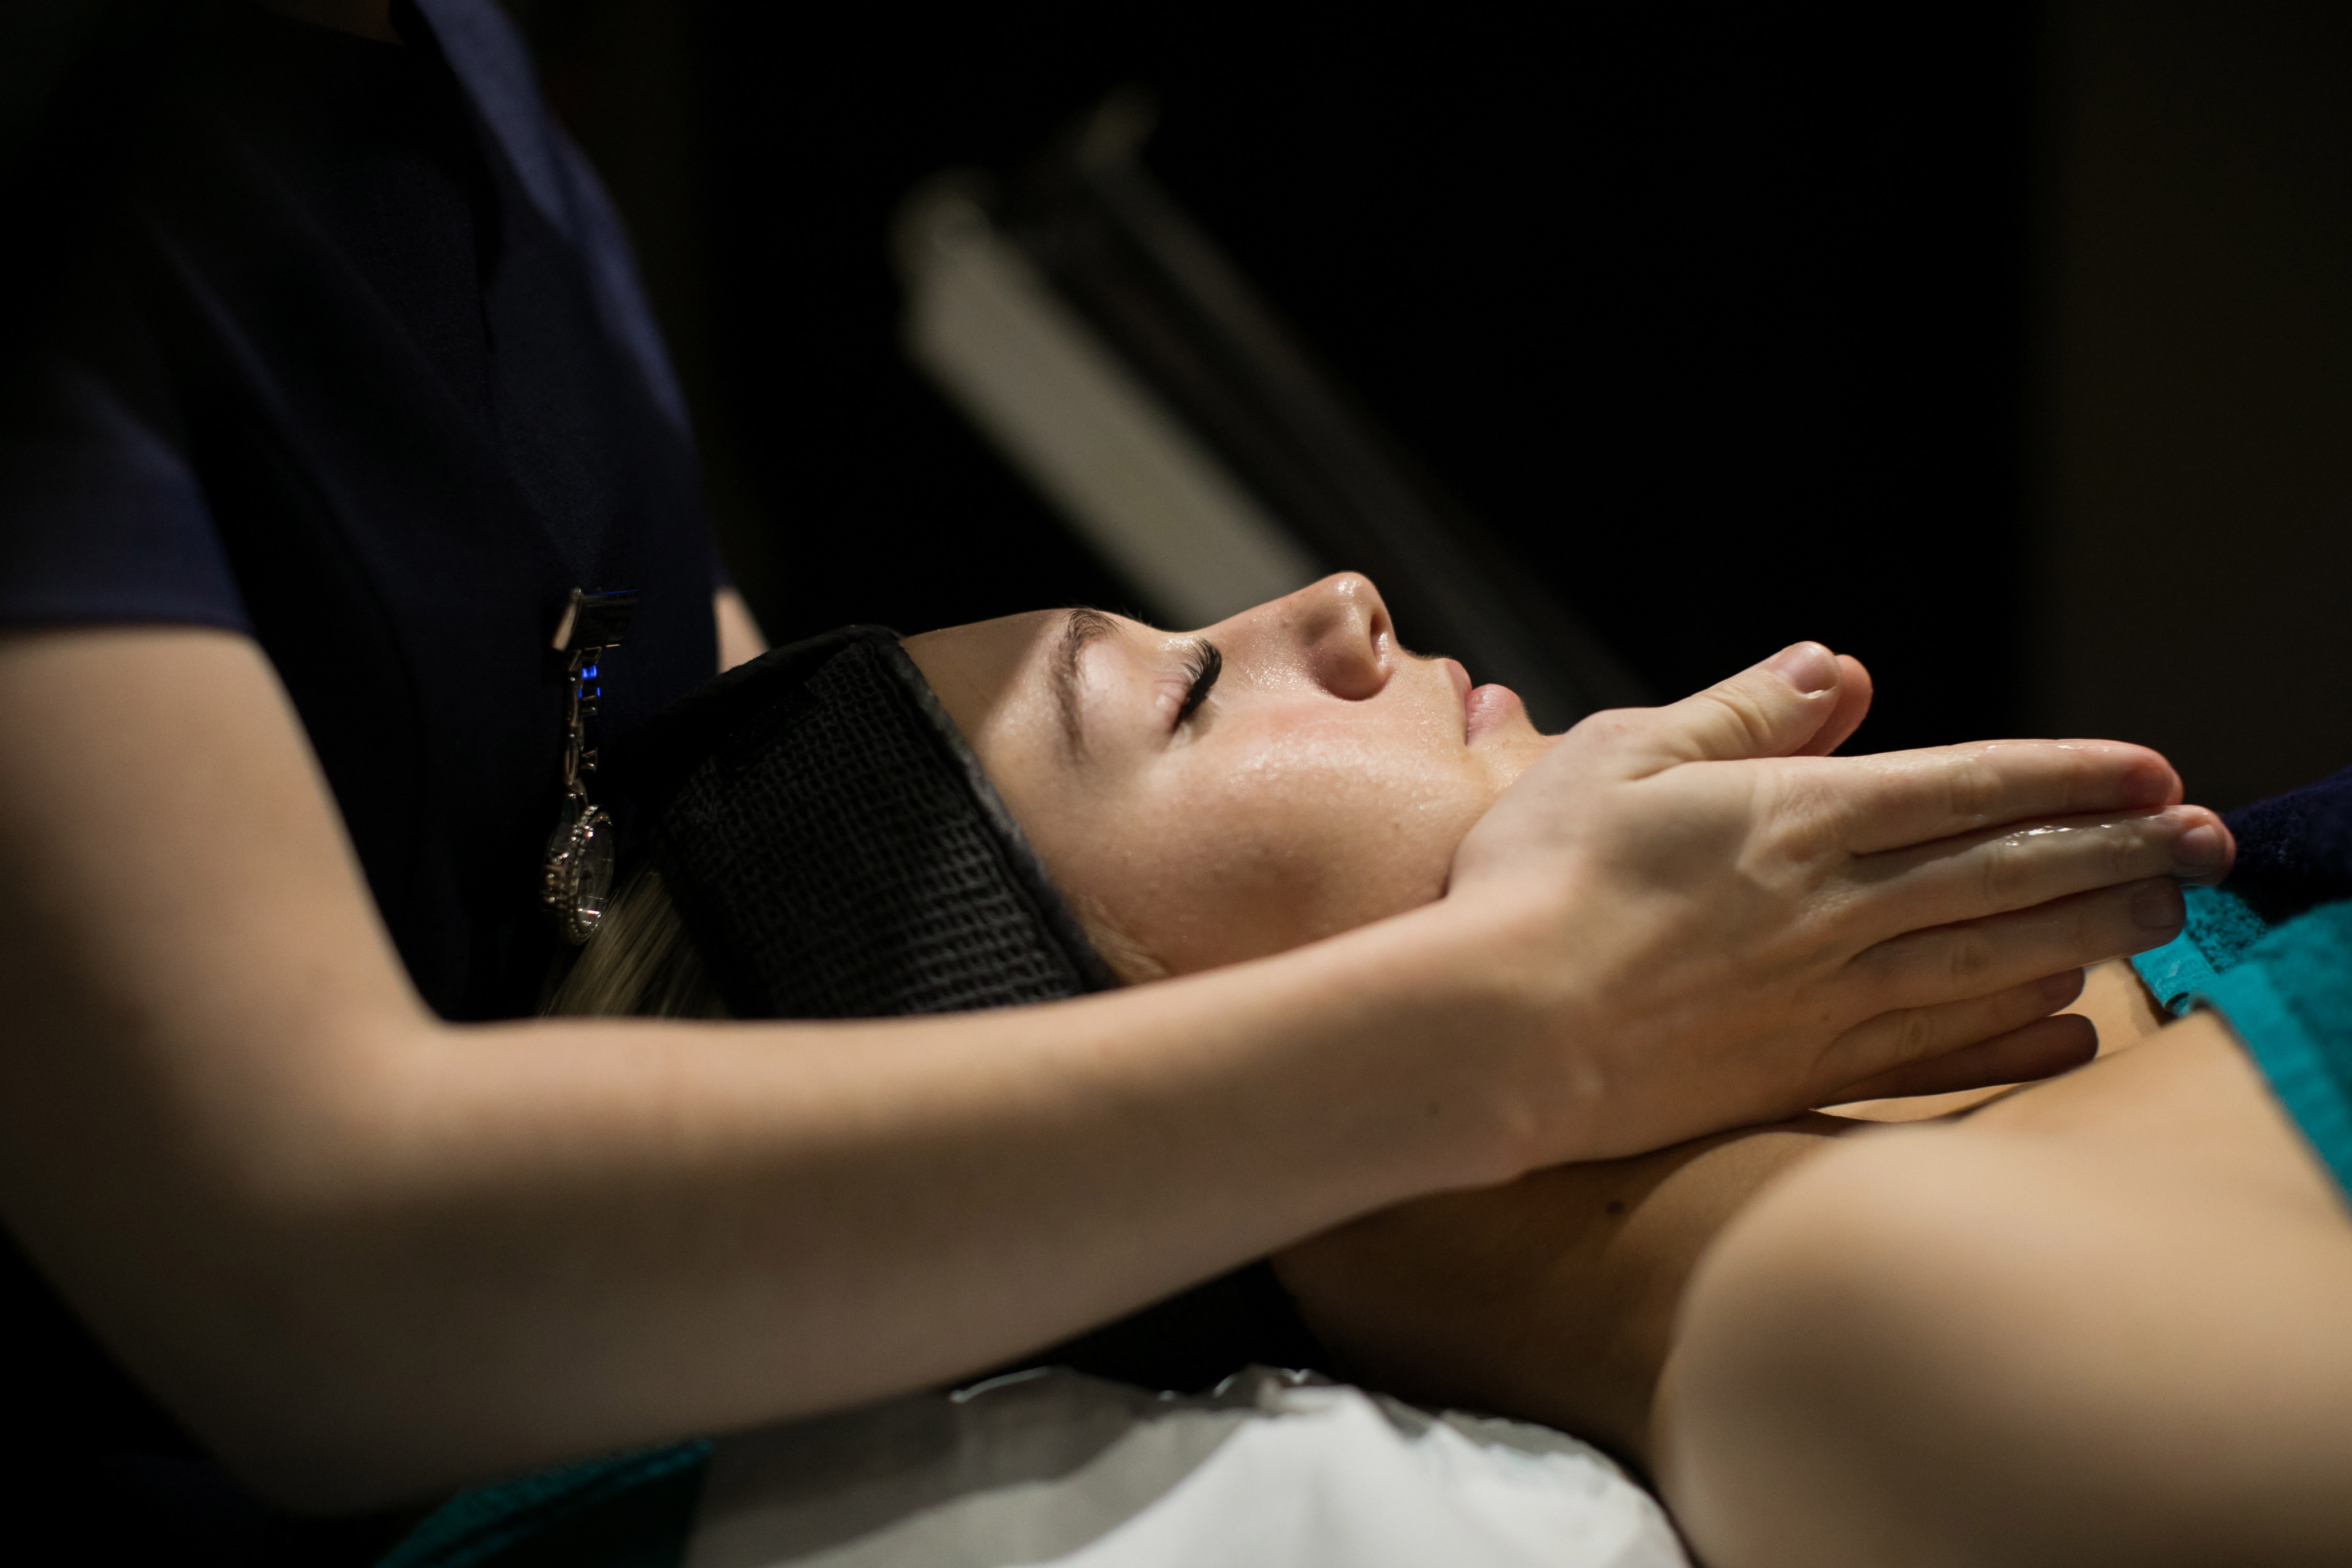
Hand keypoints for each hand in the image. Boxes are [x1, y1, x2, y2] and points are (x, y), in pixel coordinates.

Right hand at [1449, 642, 2232, 1161]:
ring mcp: (1827, 998)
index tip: (2152, 772)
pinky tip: (2071, 1033)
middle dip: (2118, 851)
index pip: (1966, 786)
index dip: (2068, 776)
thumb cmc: (1537, 881)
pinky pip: (1939, 1056)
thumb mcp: (1621, 755)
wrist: (1498, 1031)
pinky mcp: (1803, 1072)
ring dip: (2093, 934)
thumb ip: (1737, 712)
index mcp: (1796, 817)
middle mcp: (1836, 908)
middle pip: (2007, 874)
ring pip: (1995, 960)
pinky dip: (2015, 1041)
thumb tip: (1837, 670)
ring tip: (2165, 917)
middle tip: (2205, 845)